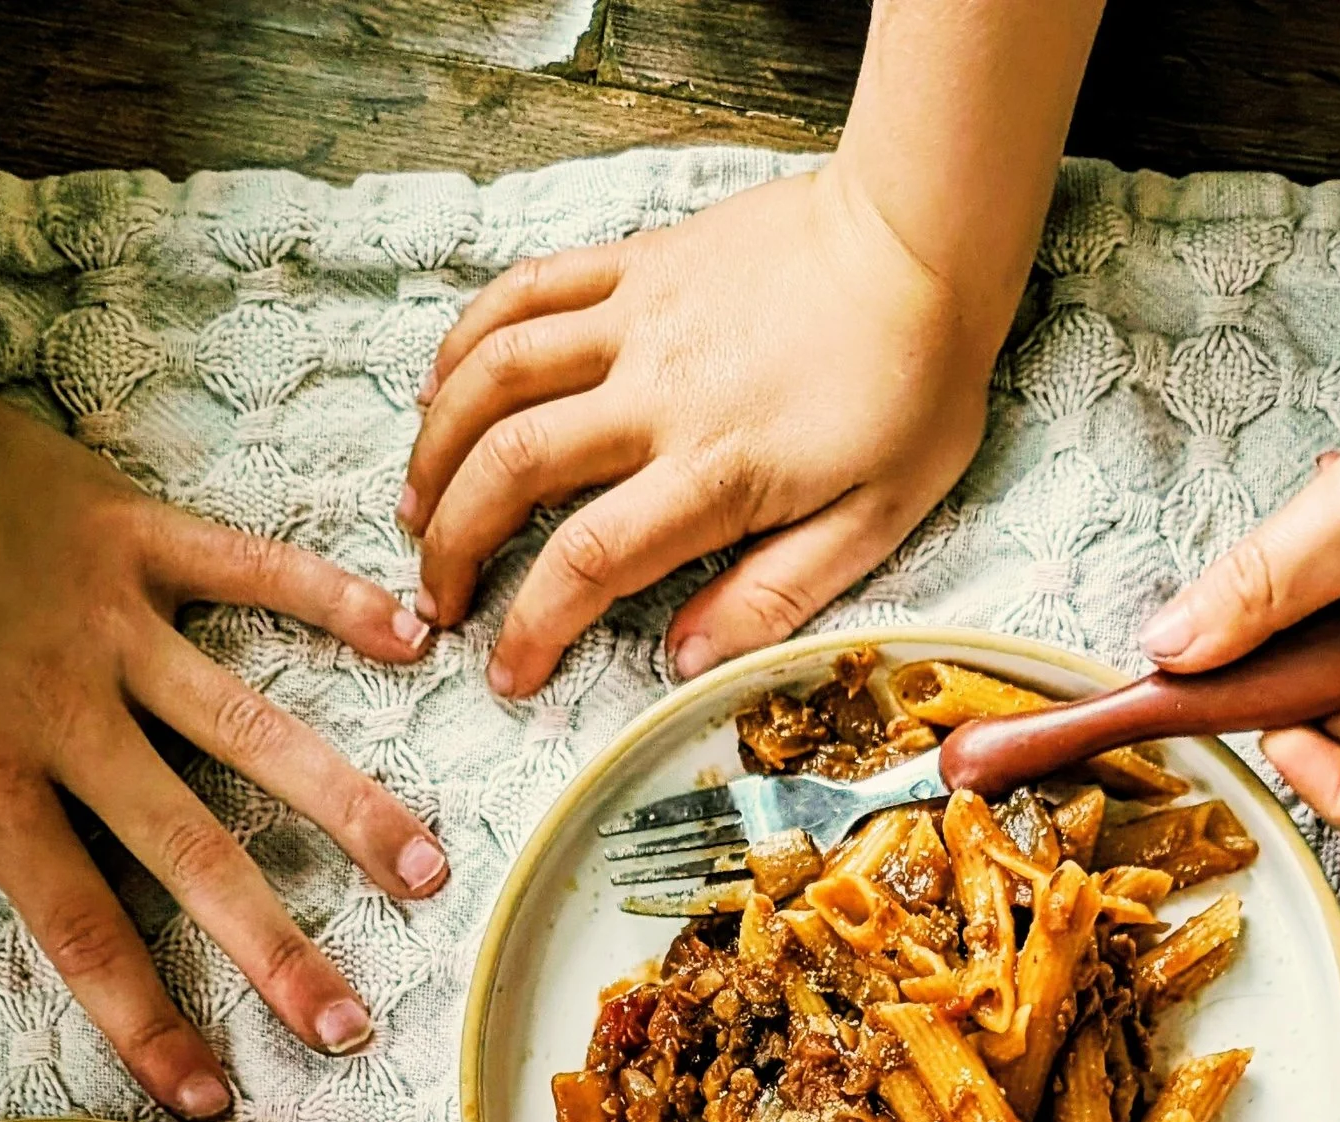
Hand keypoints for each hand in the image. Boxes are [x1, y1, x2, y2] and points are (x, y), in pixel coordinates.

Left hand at [0, 315, 447, 1118]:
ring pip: (253, 728)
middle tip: (350, 1024)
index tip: (207, 1095)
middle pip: (195, 853)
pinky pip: (252, 569)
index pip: (82, 929)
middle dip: (278, 950)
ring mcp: (118, 626)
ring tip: (426, 871)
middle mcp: (73, 718)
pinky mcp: (139, 539)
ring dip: (347, 803)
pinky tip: (414, 640)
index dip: (145, 1020)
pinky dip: (332, 599)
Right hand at [399, 158, 1000, 697]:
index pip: (589, 560)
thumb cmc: (913, 384)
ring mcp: (638, 317)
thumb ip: (775, 595)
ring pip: (496, 374)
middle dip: (453, 543)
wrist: (924, 234)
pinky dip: (466, 341)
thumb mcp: (876, 519)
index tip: (505, 671)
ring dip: (437, 444)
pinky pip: (525, 291)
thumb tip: (686, 660)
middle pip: (512, 466)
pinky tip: (439, 390)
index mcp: (716, 469)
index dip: (530, 626)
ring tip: (415, 505)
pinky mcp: (635, 262)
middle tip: (437, 596)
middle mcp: (658, 391)